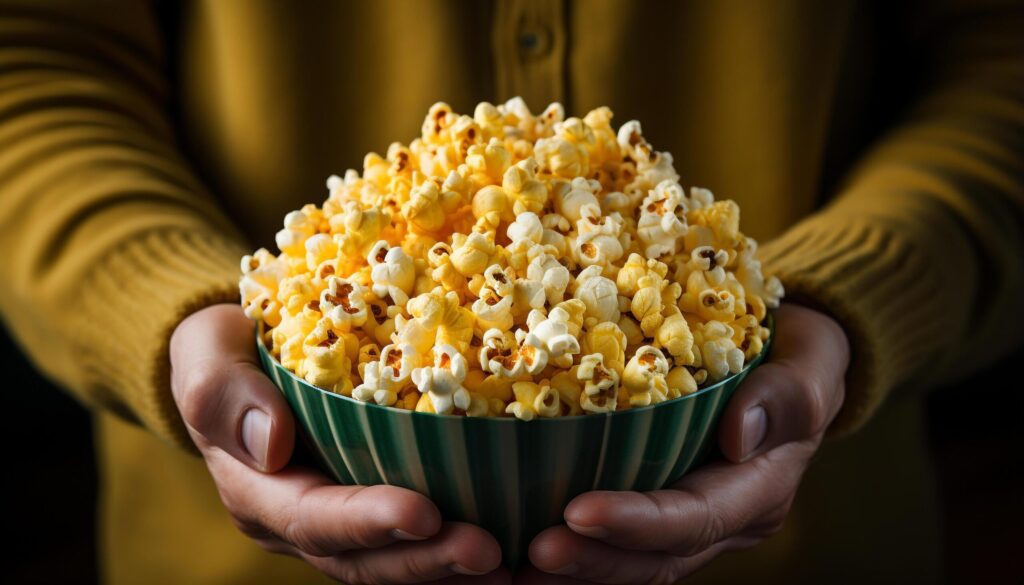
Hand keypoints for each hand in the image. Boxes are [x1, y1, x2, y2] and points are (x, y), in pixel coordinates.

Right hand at [170, 304, 505, 583]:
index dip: (369, 521)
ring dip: (447, 570)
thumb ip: (222, 391)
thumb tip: (271, 443)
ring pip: (391, 562)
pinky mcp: (368, 512)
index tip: (425, 513)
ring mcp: (333, 526)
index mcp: (257, 490)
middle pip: (362, 559)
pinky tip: (508, 550)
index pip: (314, 517)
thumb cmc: (226, 350)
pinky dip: (450, 555)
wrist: (237, 364)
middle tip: (489, 552)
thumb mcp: (206, 353)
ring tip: (508, 565)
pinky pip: (410, 545)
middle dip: (424, 560)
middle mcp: (296, 523)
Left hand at [525, 303, 849, 583]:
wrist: (796, 365)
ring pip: (631, 563)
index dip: (635, 522)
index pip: (692, 518)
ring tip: (512, 569)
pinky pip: (618, 542)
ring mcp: (692, 519)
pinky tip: (521, 545)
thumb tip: (739, 432)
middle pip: (654, 558)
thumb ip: (788, 395)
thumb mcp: (812, 362)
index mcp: (758, 491)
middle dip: (591, 560)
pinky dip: (576, 549)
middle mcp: (724, 519)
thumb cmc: (802, 356)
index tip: (576, 511)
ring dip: (575, 570)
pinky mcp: (662, 504)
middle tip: (529, 553)